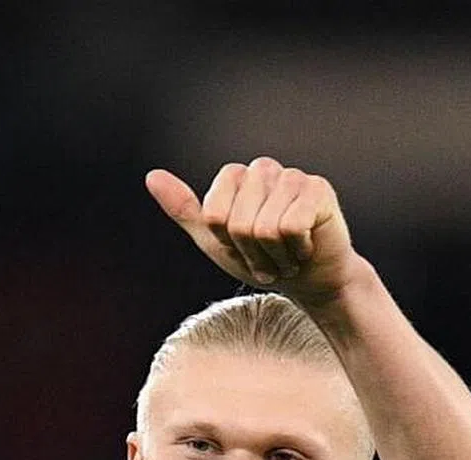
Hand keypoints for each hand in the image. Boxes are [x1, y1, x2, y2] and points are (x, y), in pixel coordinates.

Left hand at [146, 156, 365, 304]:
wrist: (307, 280)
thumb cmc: (260, 258)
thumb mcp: (213, 239)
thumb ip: (184, 209)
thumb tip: (152, 176)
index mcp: (235, 176)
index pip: (213, 215)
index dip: (226, 242)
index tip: (241, 247)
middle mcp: (263, 168)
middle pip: (238, 224)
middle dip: (252, 253)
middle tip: (269, 256)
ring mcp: (292, 176)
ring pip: (265, 228)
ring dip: (275, 256)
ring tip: (286, 253)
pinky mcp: (319, 190)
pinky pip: (291, 227)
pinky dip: (296, 250)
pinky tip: (305, 246)